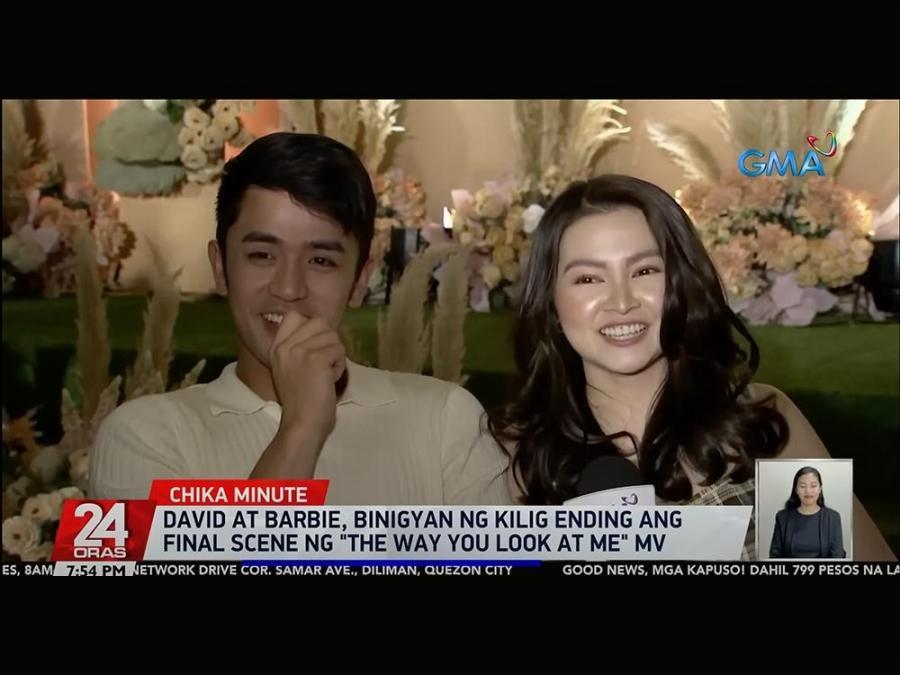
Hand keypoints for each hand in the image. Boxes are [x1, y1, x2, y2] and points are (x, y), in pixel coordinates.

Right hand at [269, 311, 345, 448]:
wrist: (302, 423)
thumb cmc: (300, 400)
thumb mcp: (289, 367)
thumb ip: (298, 347)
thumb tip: (323, 330)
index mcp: (276, 346)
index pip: (295, 316)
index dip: (312, 329)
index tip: (314, 349)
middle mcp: (285, 345)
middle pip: (319, 322)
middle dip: (328, 342)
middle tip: (322, 365)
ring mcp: (299, 350)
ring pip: (333, 336)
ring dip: (335, 356)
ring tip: (324, 374)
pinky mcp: (316, 359)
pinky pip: (340, 350)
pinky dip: (340, 366)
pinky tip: (329, 380)